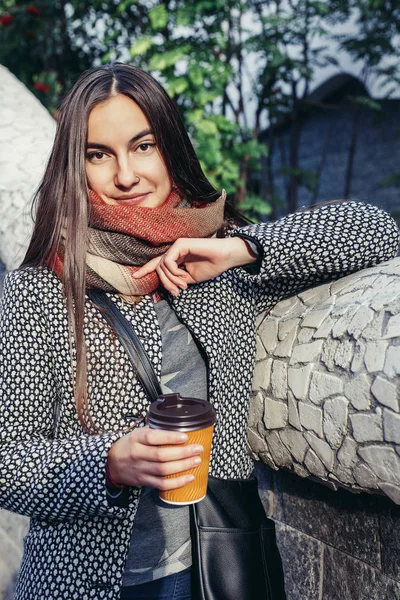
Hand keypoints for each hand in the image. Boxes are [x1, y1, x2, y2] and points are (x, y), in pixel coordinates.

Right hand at [107, 427, 203, 489]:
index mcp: (136, 438)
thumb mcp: (137, 433)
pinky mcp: (143, 481)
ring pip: (163, 470)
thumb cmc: (129, 444)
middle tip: (198, 449)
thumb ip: (154, 431)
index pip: (153, 437)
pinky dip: (177, 482)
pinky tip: (189, 478)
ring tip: (196, 461)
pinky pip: (161, 484)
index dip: (170, 437)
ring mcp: (140, 469)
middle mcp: (137, 454)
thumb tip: (179, 427)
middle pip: (161, 455)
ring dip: (182, 466)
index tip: (185, 436)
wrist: (111, 463)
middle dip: (182, 453)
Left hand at [133, 237, 256, 295]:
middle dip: (165, 283)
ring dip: (171, 280)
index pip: (157, 264)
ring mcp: (177, 246)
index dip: (146, 269)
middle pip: (158, 267)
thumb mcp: (189, 279)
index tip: (135, 276)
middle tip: (177, 292)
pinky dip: (173, 272)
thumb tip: (164, 285)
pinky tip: (183, 277)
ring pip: (162, 265)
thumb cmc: (210, 267)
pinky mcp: (180, 244)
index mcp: (177, 258)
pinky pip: (168, 261)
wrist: (224, 258)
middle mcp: (175, 250)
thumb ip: (176, 280)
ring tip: (183, 286)